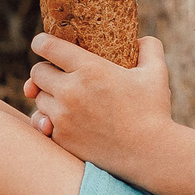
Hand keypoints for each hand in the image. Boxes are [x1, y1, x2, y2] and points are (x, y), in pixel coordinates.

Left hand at [23, 34, 173, 172]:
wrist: (150, 154)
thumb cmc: (154, 111)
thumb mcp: (156, 72)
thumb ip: (148, 47)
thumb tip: (138, 39)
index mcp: (90, 68)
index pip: (47, 46)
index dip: (42, 42)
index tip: (42, 43)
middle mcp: (70, 91)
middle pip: (37, 72)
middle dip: (45, 70)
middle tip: (57, 73)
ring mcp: (62, 117)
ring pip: (38, 98)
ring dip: (48, 96)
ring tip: (65, 99)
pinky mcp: (61, 138)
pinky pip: (41, 123)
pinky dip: (48, 120)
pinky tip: (62, 119)